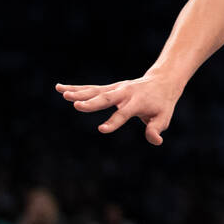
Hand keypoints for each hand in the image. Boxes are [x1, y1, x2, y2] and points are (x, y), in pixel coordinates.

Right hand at [55, 72, 182, 145]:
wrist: (162, 82)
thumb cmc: (162, 104)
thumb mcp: (164, 117)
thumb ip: (156, 128)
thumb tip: (156, 140)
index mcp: (138, 102)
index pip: (124, 113)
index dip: (114, 122)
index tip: (102, 130)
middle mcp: (125, 93)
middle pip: (107, 98)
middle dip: (92, 103)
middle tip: (77, 106)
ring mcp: (116, 89)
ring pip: (96, 91)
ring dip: (79, 93)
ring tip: (63, 94)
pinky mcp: (110, 88)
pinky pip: (91, 88)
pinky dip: (76, 88)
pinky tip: (60, 88)